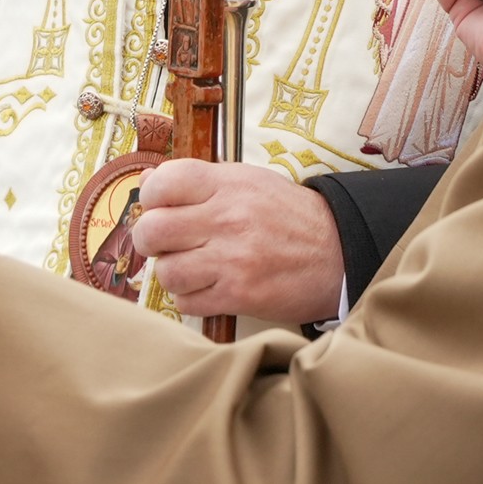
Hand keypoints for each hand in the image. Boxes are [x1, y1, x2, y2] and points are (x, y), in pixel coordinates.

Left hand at [130, 159, 341, 323]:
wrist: (336, 252)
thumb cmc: (285, 214)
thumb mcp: (245, 181)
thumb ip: (197, 181)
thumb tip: (146, 182)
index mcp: (227, 185)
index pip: (163, 183)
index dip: (149, 196)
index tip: (156, 206)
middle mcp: (227, 219)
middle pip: (153, 230)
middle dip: (148, 239)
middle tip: (163, 242)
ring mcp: (233, 259)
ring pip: (167, 271)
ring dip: (170, 272)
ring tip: (188, 266)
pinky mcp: (240, 295)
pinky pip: (186, 302)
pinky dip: (188, 297)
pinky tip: (204, 287)